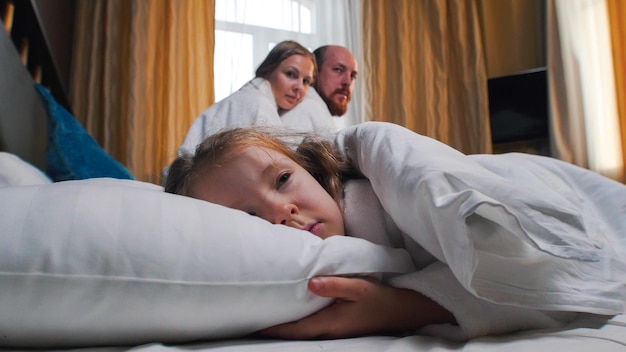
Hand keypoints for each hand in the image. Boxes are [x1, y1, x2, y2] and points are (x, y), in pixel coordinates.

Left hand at [257, 276, 455, 338]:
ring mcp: (334, 330)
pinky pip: (312, 325)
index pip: (295, 329)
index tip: (255, 324)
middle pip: (295, 333)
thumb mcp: (359, 287)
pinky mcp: (338, 325)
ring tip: (268, 314)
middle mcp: (329, 330)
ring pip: (303, 330)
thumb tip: (310, 283)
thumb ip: (335, 285)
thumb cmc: (380, 298)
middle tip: (254, 317)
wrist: (402, 310)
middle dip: (275, 327)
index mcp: (330, 323)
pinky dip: (299, 321)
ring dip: (286, 324)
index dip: (274, 328)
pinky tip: (294, 311)